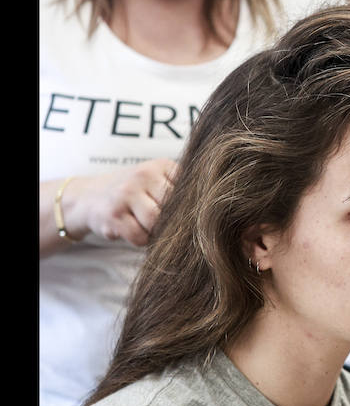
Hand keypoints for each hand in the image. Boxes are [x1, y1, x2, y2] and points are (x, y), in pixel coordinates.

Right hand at [63, 158, 177, 246]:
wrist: (90, 196)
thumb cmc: (133, 192)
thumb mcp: (156, 180)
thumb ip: (179, 190)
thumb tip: (204, 217)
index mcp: (161, 165)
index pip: (188, 190)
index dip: (188, 208)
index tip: (182, 214)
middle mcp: (144, 175)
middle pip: (173, 208)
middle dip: (170, 222)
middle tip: (161, 222)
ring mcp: (126, 193)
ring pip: (156, 224)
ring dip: (154, 232)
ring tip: (145, 225)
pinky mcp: (113, 215)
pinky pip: (139, 237)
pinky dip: (140, 240)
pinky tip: (132, 229)